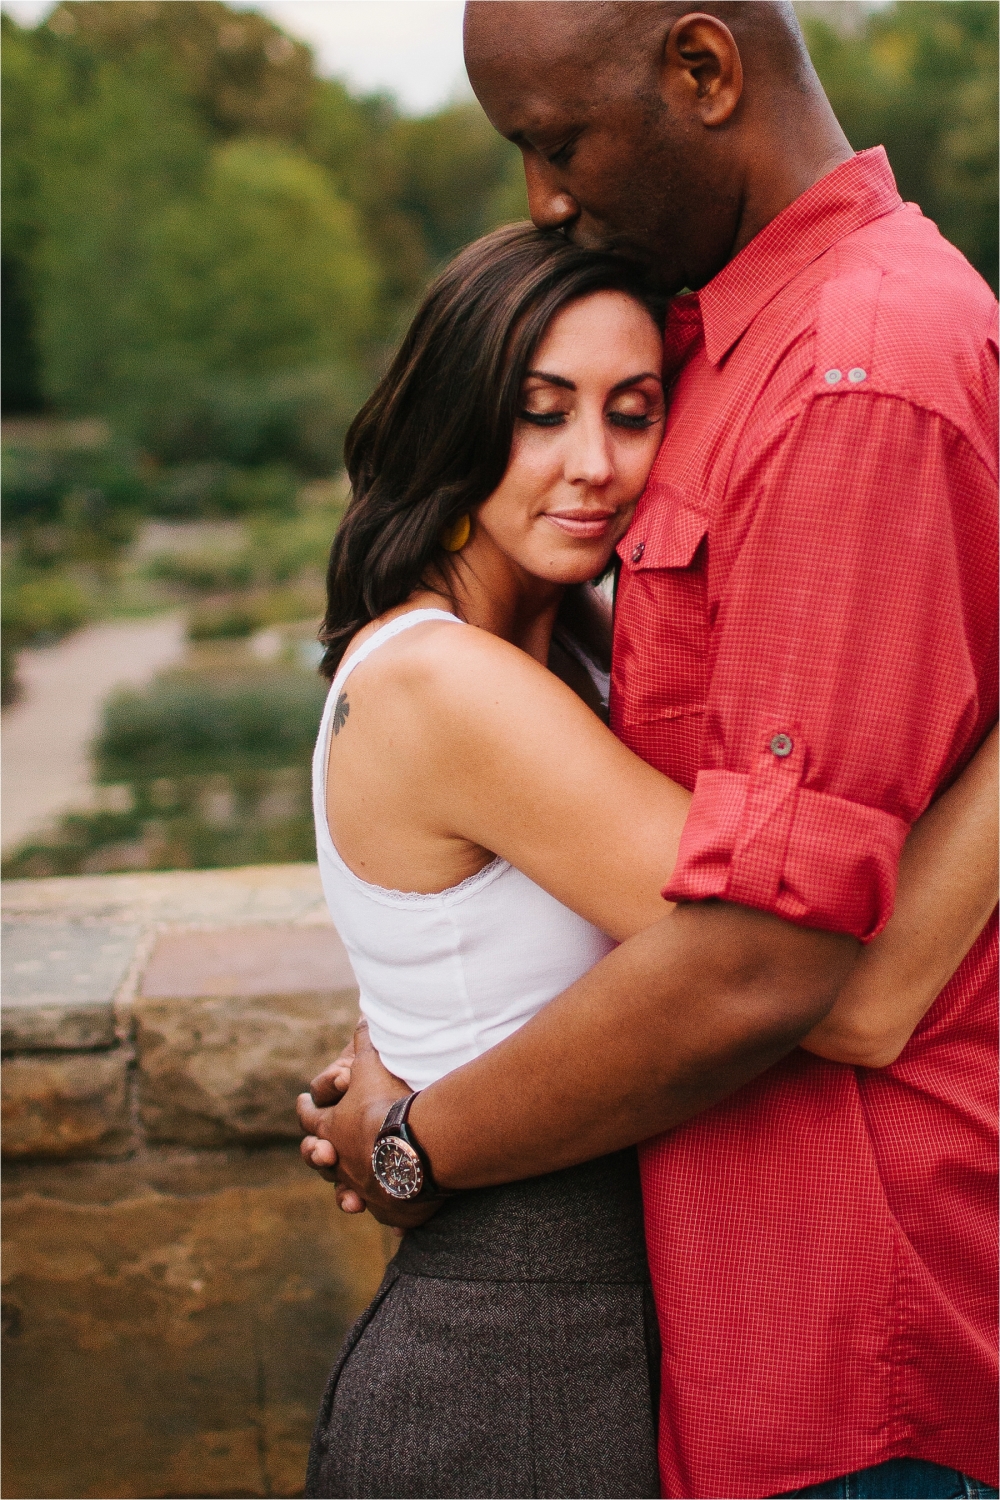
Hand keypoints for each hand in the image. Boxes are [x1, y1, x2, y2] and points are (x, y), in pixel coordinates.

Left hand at [297, 1020, 439, 1228]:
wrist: (415, 1146)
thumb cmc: (387, 1102)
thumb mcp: (372, 1063)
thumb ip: (365, 1040)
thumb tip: (363, 1014)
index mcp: (331, 1127)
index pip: (309, 1116)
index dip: (305, 1108)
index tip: (301, 1103)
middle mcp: (341, 1162)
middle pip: (321, 1160)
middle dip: (317, 1154)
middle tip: (319, 1150)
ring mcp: (364, 1188)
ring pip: (349, 1193)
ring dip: (348, 1193)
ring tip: (349, 1197)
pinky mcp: (391, 1209)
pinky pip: (388, 1214)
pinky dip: (390, 1213)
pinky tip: (396, 1222)